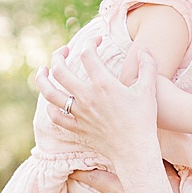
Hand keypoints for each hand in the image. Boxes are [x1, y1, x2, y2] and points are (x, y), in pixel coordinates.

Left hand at [38, 41, 159, 168]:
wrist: (135, 151)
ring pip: (50, 93)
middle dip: (58, 56)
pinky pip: (56, 116)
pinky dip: (50, 107)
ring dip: (42, 79)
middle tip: (63, 51)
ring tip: (42, 70)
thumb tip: (144, 50)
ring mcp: (79, 113)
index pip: (88, 54)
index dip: (91, 42)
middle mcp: (86, 97)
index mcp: (103, 84)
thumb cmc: (143, 121)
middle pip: (60, 70)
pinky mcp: (77, 128)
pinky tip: (52, 102)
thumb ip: (148, 67)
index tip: (96, 41)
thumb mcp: (149, 90)